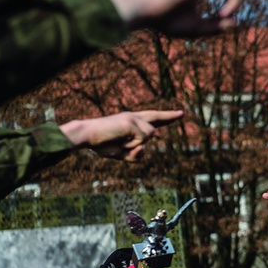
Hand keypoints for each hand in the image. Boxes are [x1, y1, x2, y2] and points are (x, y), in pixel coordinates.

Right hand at [60, 109, 183, 161]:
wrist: (85, 136)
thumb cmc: (101, 144)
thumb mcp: (121, 153)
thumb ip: (136, 154)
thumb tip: (144, 148)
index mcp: (131, 121)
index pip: (152, 118)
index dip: (166, 117)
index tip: (179, 114)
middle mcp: (133, 116)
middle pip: (156, 119)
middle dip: (170, 116)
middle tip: (182, 113)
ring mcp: (133, 118)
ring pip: (150, 135)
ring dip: (135, 145)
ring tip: (120, 142)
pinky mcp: (131, 122)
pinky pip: (142, 139)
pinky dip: (131, 145)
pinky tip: (119, 140)